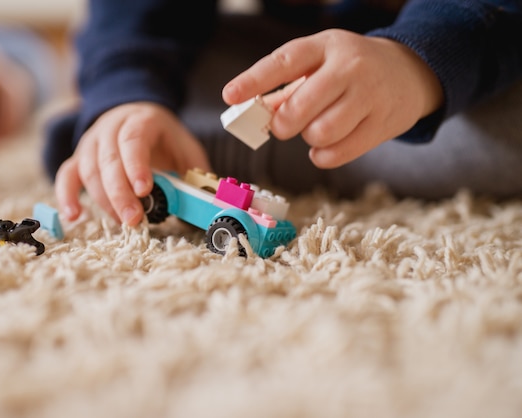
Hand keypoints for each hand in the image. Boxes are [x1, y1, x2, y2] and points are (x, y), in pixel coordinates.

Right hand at [55, 102, 210, 225]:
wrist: (136, 115)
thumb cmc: (164, 139)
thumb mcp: (185, 148)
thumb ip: (195, 173)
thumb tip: (208, 203)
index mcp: (141, 121)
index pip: (133, 141)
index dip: (136, 166)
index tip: (144, 191)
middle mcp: (111, 128)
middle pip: (109, 160)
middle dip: (121, 193)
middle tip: (134, 219)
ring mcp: (92, 142)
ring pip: (89, 170)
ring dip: (104, 200)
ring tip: (122, 221)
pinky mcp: (79, 158)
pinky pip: (67, 175)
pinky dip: (67, 196)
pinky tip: (74, 216)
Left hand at [222, 29, 442, 167]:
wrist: (410, 72)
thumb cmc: (350, 70)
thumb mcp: (320, 64)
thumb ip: (286, 89)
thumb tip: (253, 115)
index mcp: (326, 46)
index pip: (285, 62)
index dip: (254, 80)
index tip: (230, 95)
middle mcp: (349, 67)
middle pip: (300, 107)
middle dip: (283, 125)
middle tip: (283, 126)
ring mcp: (370, 96)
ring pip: (320, 133)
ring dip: (309, 139)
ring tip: (316, 129)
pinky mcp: (383, 125)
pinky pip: (337, 154)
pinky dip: (323, 156)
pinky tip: (327, 145)